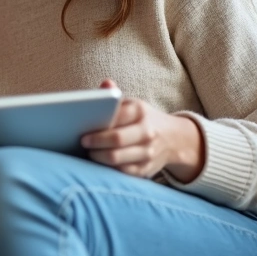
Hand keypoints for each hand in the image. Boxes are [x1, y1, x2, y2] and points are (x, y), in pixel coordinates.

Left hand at [81, 80, 205, 180]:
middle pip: (116, 140)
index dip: (97, 126)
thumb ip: (114, 95)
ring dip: (98, 157)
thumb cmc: (142, 119)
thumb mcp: (132, 104)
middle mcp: (147, 132)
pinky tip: (101, 162)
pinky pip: (122, 171)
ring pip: (117, 158)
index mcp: (140, 111)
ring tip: (90, 153)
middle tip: (83, 143)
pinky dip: (108, 168)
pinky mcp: (146, 169)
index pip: (116, 117)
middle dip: (95, 143)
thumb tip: (106, 84)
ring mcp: (148, 152)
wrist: (173, 138)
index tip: (82, 131)